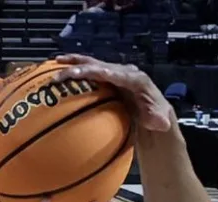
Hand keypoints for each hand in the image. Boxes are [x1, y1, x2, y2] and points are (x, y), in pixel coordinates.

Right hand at [54, 55, 171, 131]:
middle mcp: (124, 72)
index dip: (103, 73)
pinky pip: (90, 69)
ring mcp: (115, 73)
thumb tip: (161, 123)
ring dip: (74, 63)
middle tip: (62, 74)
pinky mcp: (107, 77)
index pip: (117, 75)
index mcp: (136, 80)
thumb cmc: (154, 116)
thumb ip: (159, 121)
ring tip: (56, 62)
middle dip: (81, 69)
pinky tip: (60, 67)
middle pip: (100, 66)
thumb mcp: (159, 120)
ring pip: (93, 63)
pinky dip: (75, 67)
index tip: (88, 73)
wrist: (152, 111)